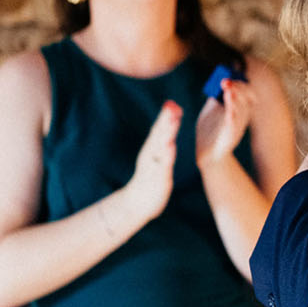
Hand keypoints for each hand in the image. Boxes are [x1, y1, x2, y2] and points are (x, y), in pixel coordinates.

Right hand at [122, 99, 181, 224]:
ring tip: (172, 121)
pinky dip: (166, 155)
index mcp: (151, 149)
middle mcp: (150, 155)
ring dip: (166, 133)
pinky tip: (170, 146)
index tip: (172, 102)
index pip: (158, 130)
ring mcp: (153, 166)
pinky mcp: (157, 178)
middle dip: (165, 120)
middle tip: (171, 105)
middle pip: (158, 134)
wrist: (136, 204)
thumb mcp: (156, 158)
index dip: (165, 116)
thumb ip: (162, 141)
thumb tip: (169, 124)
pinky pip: (162, 165)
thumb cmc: (149, 179)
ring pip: (160, 147)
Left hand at [194, 79, 252, 168]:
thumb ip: (215, 97)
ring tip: (228, 88)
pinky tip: (229, 106)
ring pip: (241, 109)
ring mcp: (236, 126)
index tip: (228, 76)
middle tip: (225, 81)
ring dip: (235, 98)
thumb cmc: (211, 132)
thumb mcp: (212, 110)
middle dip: (237, 87)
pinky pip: (233, 124)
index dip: (240, 82)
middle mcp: (240, 116)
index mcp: (238, 109)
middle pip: (246, 98)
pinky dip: (232, 114)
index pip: (246, 92)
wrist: (207, 154)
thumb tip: (216, 82)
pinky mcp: (229, 135)